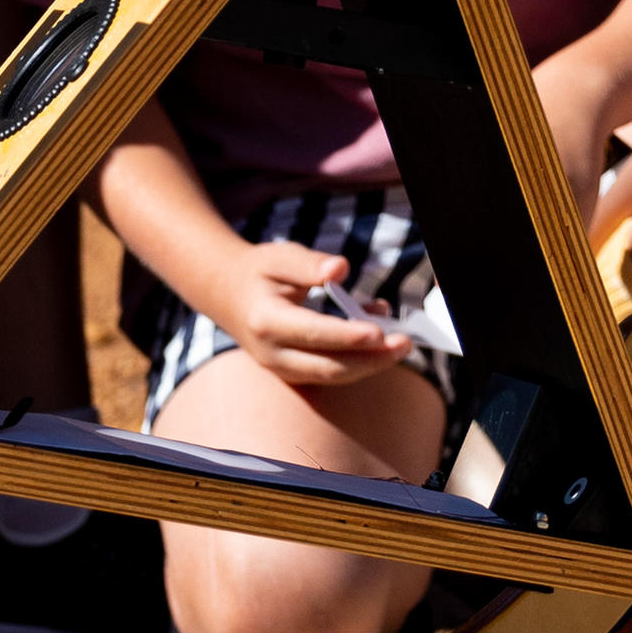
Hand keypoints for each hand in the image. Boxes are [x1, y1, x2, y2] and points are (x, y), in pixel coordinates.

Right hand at [208, 237, 424, 391]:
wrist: (227, 296)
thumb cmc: (257, 272)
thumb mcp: (278, 257)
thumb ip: (308, 263)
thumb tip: (341, 269)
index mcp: (265, 320)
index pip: (312, 333)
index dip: (346, 335)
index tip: (378, 331)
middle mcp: (272, 352)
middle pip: (327, 366)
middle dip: (370, 359)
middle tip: (404, 343)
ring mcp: (282, 368)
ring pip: (332, 375)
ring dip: (370, 364)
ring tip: (401, 346)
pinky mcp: (294, 372)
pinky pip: (331, 372)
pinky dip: (359, 360)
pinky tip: (382, 340)